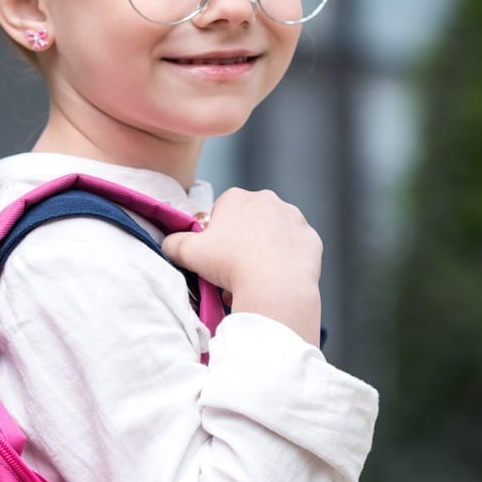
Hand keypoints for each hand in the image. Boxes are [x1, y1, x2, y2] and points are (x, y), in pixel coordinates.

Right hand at [160, 189, 322, 344]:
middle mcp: (267, 199)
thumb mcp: (186, 252)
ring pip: (272, 235)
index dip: (216, 236)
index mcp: (236, 198)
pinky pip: (294, 250)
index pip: (221, 212)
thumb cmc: (228, 264)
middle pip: (248, 222)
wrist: (275, 284)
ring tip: (254, 278)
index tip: (215, 255)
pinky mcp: (311, 238)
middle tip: (232, 269)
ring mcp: (293, 217)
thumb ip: (173, 243)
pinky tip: (275, 278)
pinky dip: (285, 261)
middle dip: (241, 242)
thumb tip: (169, 243)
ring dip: (263, 252)